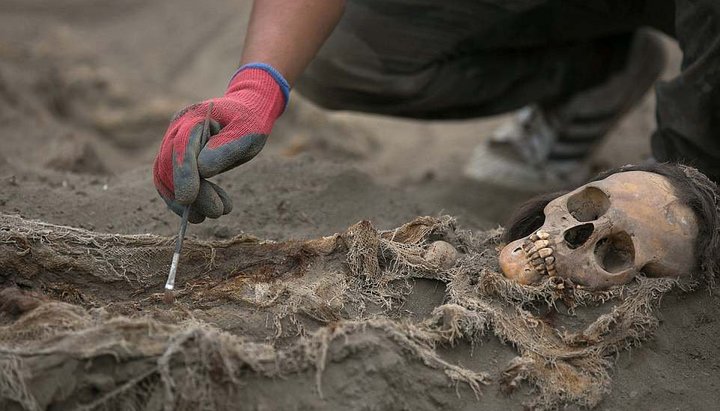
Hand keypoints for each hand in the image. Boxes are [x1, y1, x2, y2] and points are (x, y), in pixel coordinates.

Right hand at [153, 65, 288, 222]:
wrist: (246, 112)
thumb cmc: (249, 121)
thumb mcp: (246, 132)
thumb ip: (226, 148)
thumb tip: (203, 170)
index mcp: (193, 118)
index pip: (181, 147)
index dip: (183, 173)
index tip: (189, 199)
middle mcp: (176, 130)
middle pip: (170, 166)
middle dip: (190, 193)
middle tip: (217, 212)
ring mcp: (173, 145)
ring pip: (166, 178)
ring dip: (187, 202)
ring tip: (216, 213)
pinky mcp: (176, 160)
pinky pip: (171, 184)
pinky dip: (187, 201)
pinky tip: (204, 213)